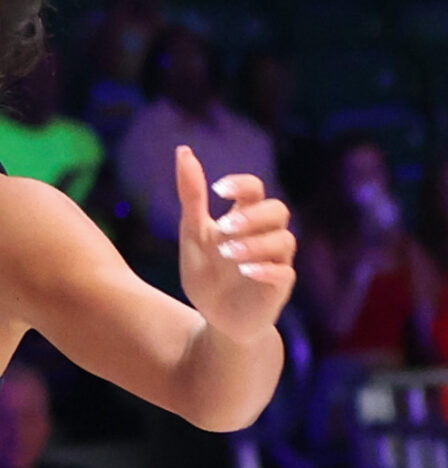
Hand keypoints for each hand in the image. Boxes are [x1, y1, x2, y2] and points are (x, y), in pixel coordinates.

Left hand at [177, 149, 294, 338]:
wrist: (216, 317)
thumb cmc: (207, 272)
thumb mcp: (193, 232)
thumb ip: (191, 195)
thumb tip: (183, 151)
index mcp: (244, 220)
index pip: (255, 190)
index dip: (242, 184)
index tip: (218, 189)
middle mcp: (264, 237)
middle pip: (278, 210)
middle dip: (253, 215)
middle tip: (225, 227)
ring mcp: (275, 262)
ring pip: (284, 240)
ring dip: (255, 243)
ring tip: (228, 253)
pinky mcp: (278, 288)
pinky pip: (284, 273)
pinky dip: (265, 269)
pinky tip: (245, 271)